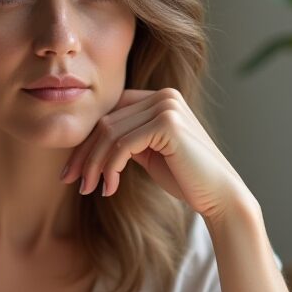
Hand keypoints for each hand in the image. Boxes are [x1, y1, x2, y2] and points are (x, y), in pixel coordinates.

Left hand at [61, 87, 250, 223]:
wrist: (220, 196)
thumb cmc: (185, 178)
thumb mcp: (149, 153)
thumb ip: (126, 140)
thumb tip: (86, 143)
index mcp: (159, 99)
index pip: (110, 113)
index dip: (86, 142)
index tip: (73, 170)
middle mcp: (163, 96)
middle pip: (105, 122)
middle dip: (84, 155)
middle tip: (72, 182)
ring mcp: (166, 106)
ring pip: (110, 133)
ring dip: (94, 165)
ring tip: (90, 189)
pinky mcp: (167, 123)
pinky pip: (122, 144)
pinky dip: (110, 168)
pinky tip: (110, 188)